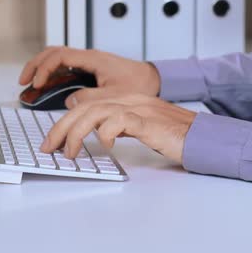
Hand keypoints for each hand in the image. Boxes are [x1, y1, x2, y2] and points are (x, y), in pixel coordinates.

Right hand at [19, 47, 160, 107]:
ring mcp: (88, 61)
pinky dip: (53, 74)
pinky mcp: (90, 68)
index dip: (43, 69)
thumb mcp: (114, 96)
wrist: (155, 79)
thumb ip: (89, 98)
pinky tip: (47, 86)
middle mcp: (88, 56)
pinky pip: (66, 67)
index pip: (59, 56)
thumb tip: (69, 102)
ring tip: (31, 84)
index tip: (36, 84)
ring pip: (58, 58)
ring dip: (42, 68)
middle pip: (53, 53)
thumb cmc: (140, 84)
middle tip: (24, 82)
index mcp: (92, 58)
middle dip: (35, 65)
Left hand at [40, 94, 196, 163]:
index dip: (65, 122)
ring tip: (70, 152)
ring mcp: (139, 108)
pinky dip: (107, 132)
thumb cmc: (174, 135)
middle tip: (49, 147)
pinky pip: (121, 120)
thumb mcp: (140, 127)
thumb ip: (119, 125)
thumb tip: (96, 133)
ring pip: (97, 112)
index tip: (53, 141)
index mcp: (125, 100)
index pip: (86, 105)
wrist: (202, 136)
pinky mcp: (149, 121)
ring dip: (77, 132)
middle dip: (61, 128)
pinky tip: (104, 145)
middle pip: (85, 107)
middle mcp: (129, 100)